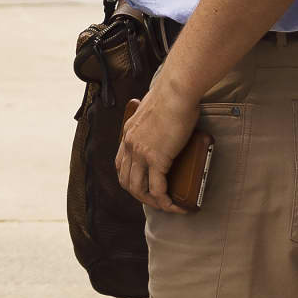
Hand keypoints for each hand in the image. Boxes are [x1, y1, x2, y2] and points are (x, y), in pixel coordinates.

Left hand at [116, 76, 205, 210]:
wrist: (176, 91)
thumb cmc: (172, 94)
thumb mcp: (154, 108)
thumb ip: (154, 119)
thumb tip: (165, 119)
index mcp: (128, 133)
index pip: (121, 164)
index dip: (129, 179)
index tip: (141, 185)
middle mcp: (130, 145)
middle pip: (127, 180)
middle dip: (139, 195)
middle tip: (154, 200)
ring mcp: (141, 153)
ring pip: (139, 189)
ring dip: (151, 202)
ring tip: (165, 206)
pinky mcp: (157, 158)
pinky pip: (157, 188)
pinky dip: (165, 200)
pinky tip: (173, 205)